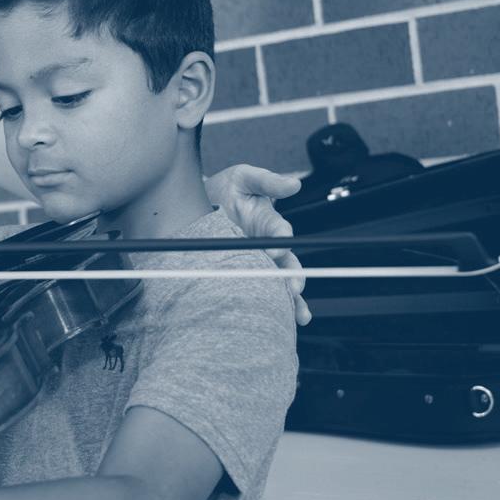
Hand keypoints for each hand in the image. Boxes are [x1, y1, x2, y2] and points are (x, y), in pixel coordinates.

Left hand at [206, 163, 310, 326]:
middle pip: (287, 264)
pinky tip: (277, 321)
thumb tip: (294, 184)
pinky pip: (259, 291)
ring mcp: (256, 261)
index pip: (280, 234)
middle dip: (292, 277)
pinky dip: (270, 306)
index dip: (279, 241)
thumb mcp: (246, 178)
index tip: (273, 250)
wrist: (200, 202)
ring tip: (298, 316)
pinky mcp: (243, 272)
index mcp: (269, 223)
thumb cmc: (228, 189)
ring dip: (290, 300)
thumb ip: (268, 181)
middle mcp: (267, 246)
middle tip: (294, 289)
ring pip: (279, 283)